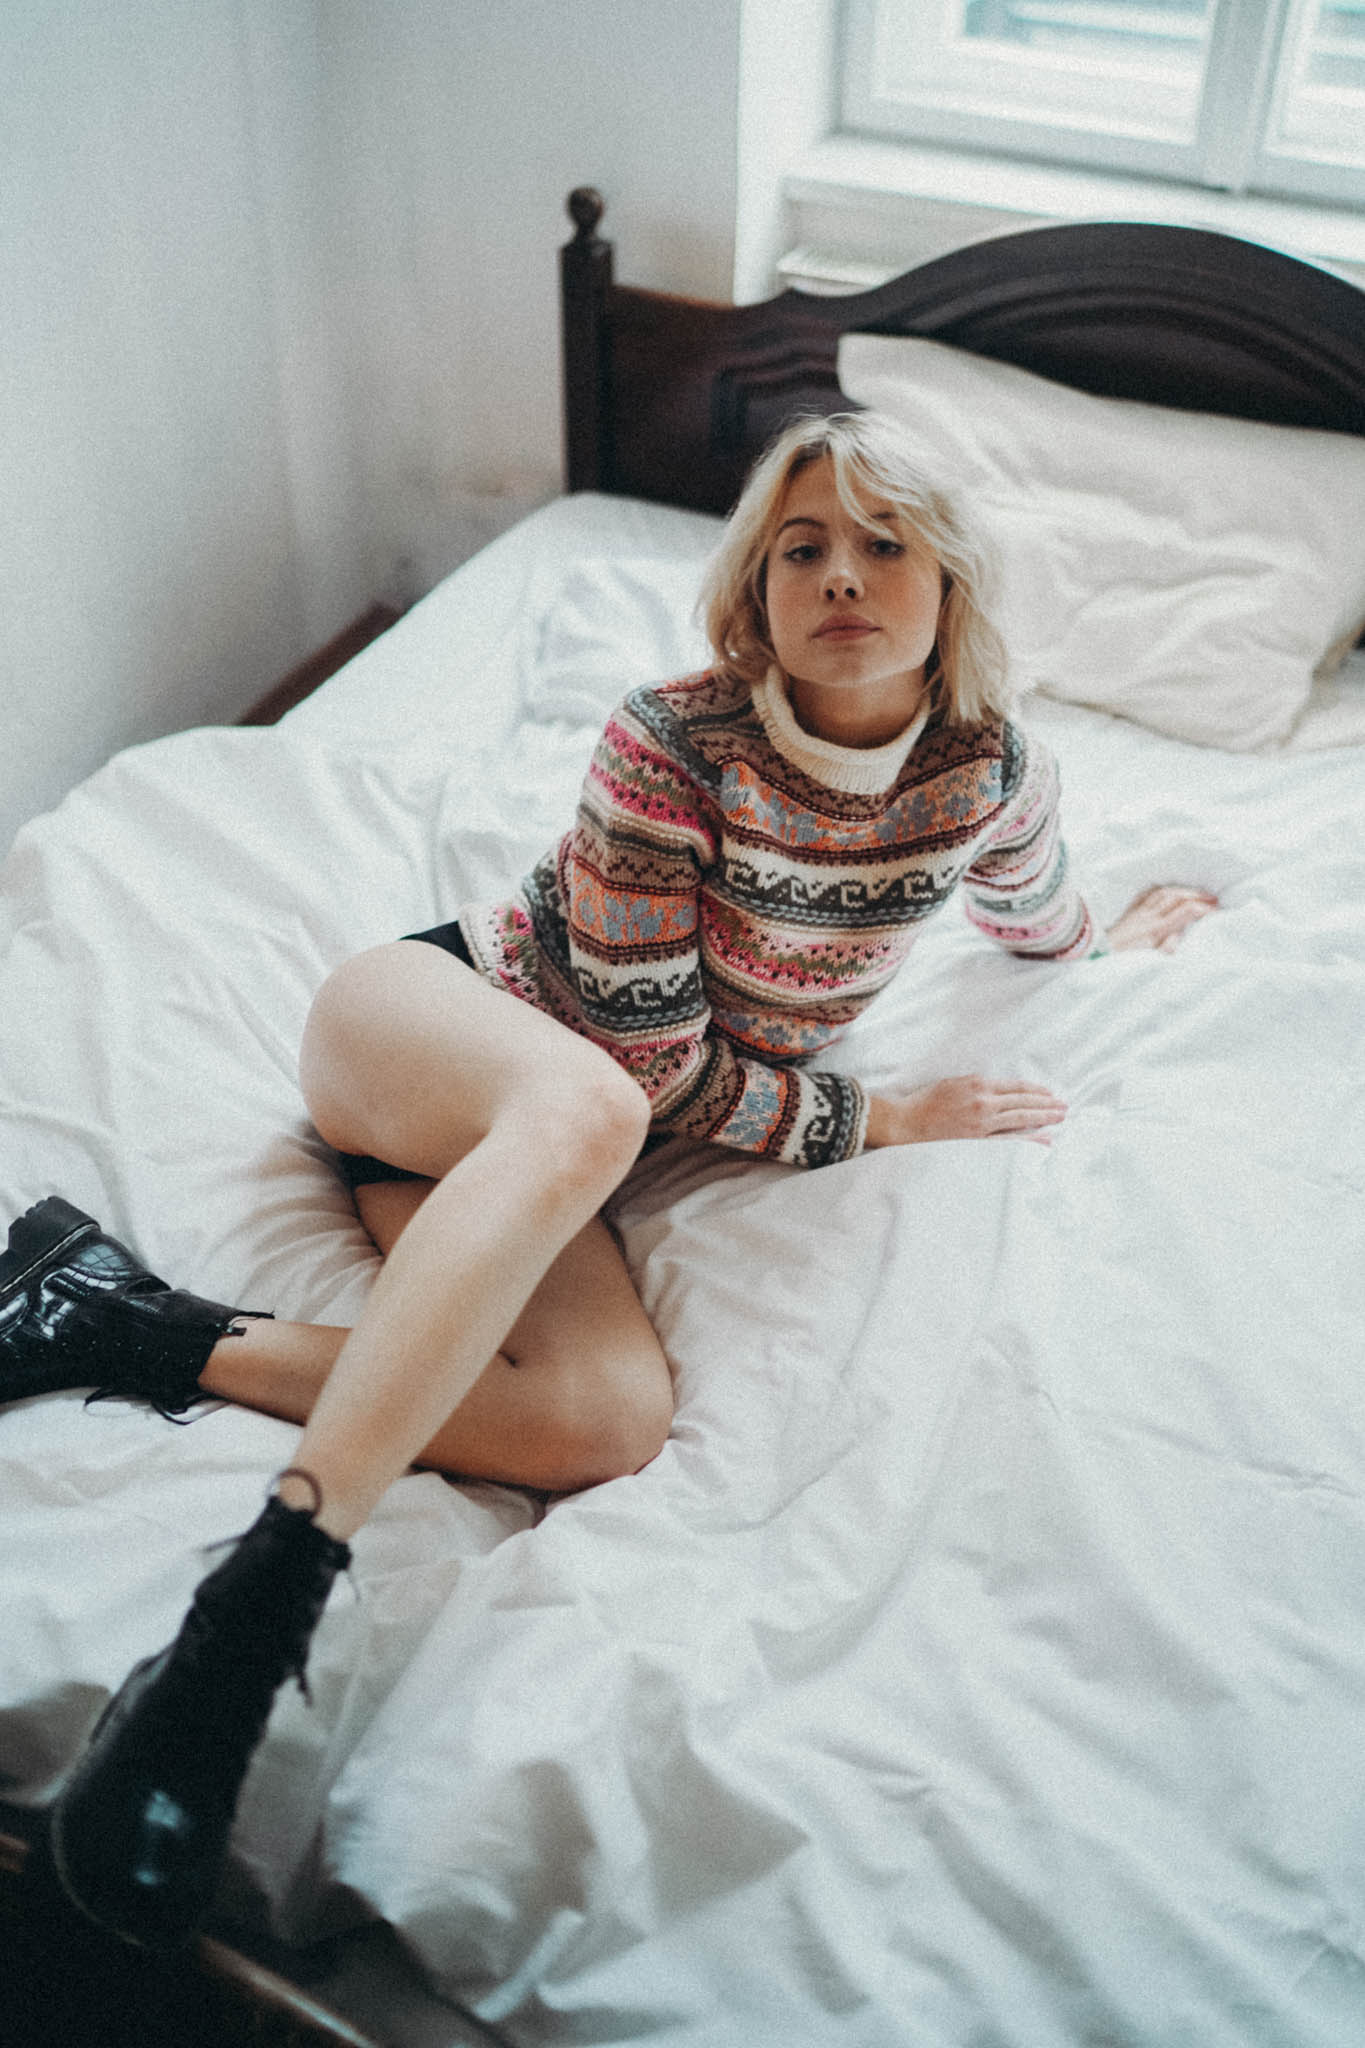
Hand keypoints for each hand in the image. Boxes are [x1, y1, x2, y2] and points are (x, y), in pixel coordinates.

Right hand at [865, 1076, 1067, 1148]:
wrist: (905, 1123)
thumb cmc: (923, 1102)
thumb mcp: (951, 1083)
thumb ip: (975, 1084)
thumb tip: (995, 1090)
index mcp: (978, 1085)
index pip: (1015, 1087)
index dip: (1035, 1090)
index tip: (1049, 1093)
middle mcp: (984, 1103)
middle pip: (1023, 1102)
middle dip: (1047, 1104)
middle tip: (1065, 1106)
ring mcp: (983, 1124)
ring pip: (1021, 1120)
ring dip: (1044, 1118)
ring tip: (1060, 1118)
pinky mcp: (978, 1142)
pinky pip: (1009, 1142)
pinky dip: (1029, 1141)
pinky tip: (1044, 1141)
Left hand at [1106, 884, 1217, 953]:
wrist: (1093, 958)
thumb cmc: (1123, 964)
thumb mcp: (1148, 962)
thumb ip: (1166, 950)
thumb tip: (1178, 937)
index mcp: (1154, 930)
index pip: (1184, 911)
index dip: (1203, 908)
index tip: (1217, 911)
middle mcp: (1146, 917)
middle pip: (1175, 897)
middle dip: (1197, 895)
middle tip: (1215, 899)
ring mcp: (1136, 913)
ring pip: (1162, 893)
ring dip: (1183, 890)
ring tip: (1198, 893)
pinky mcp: (1129, 914)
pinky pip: (1147, 895)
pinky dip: (1163, 891)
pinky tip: (1170, 891)